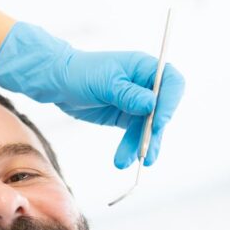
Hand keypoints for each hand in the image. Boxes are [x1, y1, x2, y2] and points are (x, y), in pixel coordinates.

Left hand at [0, 22, 184, 168]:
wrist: (58, 84)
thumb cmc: (81, 73)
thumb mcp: (104, 83)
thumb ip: (128, 94)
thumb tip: (152, 104)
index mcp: (144, 67)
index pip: (171, 82)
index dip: (170, 103)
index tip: (159, 123)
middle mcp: (145, 84)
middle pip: (162, 110)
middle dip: (154, 132)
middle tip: (146, 152)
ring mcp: (137, 102)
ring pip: (148, 127)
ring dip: (141, 145)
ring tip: (129, 162)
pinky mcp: (127, 117)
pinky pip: (136, 134)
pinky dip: (132, 147)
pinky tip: (125, 160)